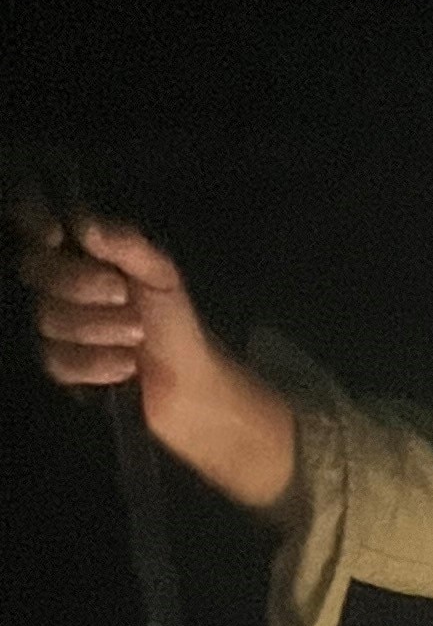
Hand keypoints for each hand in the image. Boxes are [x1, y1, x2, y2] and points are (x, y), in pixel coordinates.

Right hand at [11, 199, 296, 509]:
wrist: (205, 404)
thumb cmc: (189, 338)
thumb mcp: (163, 279)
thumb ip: (126, 243)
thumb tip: (81, 220)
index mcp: (87, 260)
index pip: (34, 230)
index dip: (41, 235)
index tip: (59, 240)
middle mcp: (67, 292)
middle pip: (36, 276)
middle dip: (85, 292)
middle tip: (128, 312)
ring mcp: (65, 335)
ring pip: (45, 321)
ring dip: (95, 334)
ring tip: (134, 350)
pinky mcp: (71, 378)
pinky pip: (55, 362)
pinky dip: (92, 368)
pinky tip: (123, 377)